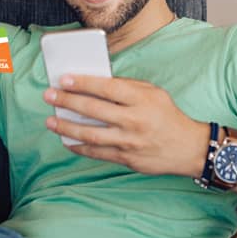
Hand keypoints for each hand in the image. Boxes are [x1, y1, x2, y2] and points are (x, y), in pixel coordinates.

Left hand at [43, 74, 208, 176]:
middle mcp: (135, 120)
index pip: (107, 87)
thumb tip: (96, 83)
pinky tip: (67, 140)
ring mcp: (130, 141)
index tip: (64, 79)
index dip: (84, 83)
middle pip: (94, 109)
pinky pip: (97, 153)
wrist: (188, 148)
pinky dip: (79, 147)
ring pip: (91, 134)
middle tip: (49, 95)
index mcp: (142, 99)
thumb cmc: (168, 116)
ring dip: (67, 127)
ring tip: (50, 121)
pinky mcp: (127, 158)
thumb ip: (128, 87)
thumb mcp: (154, 93)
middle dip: (68, 101)